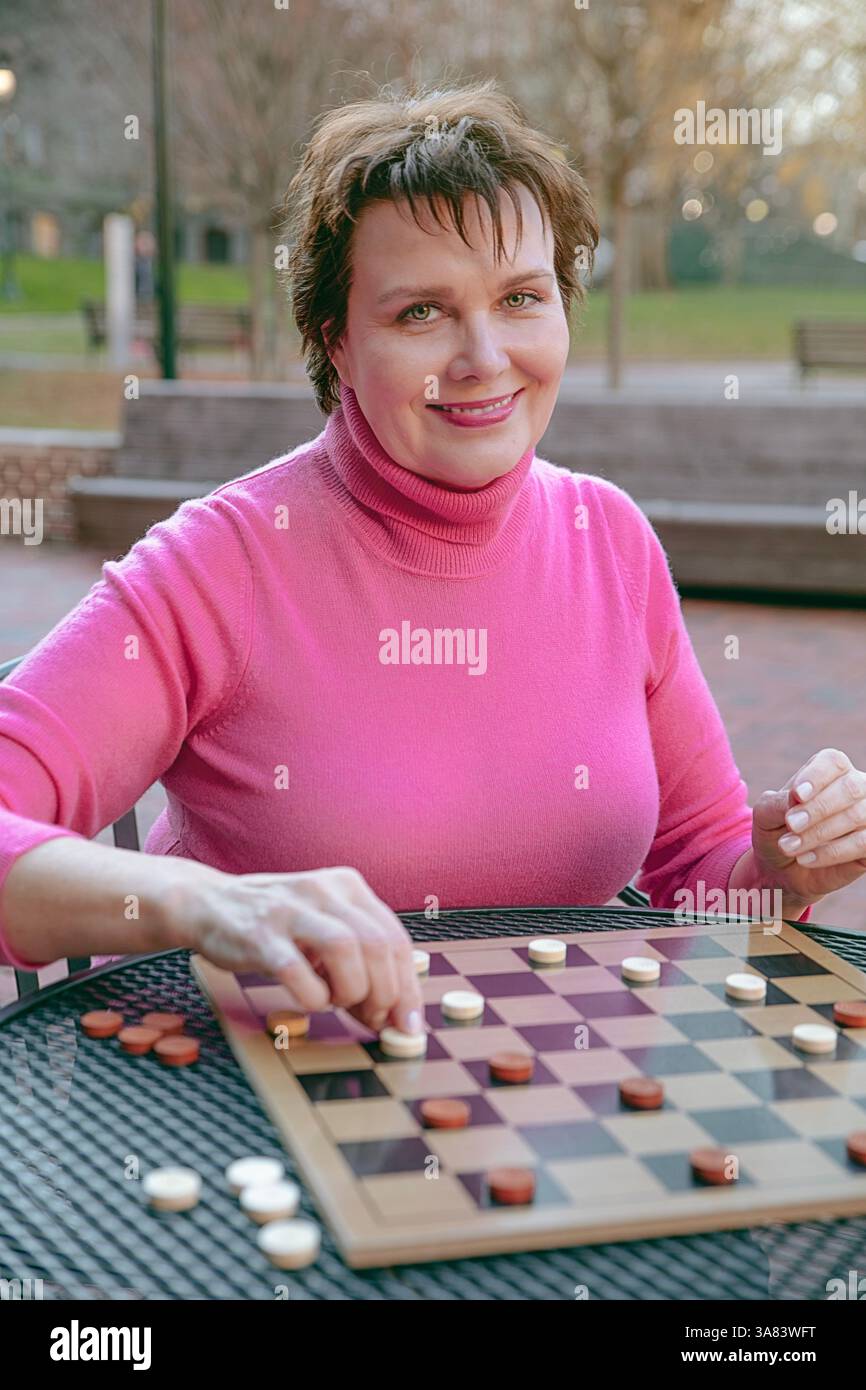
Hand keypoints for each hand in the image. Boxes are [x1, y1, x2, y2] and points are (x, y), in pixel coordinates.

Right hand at [161, 864, 423, 1035]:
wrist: (207, 904)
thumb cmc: (275, 925)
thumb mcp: (323, 929)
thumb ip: (359, 962)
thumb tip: (391, 1016)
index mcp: (347, 886)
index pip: (395, 938)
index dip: (408, 987)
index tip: (408, 1024)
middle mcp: (324, 891)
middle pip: (378, 944)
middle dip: (385, 994)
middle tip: (372, 1019)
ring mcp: (291, 910)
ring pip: (345, 949)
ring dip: (351, 991)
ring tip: (336, 1002)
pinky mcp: (259, 935)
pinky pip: (297, 971)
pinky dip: (312, 996)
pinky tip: (308, 1000)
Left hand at [750, 749, 865, 910]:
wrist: (782, 868)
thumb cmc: (776, 831)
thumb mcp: (766, 815)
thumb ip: (778, 802)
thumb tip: (797, 797)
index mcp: (828, 772)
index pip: (833, 762)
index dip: (817, 777)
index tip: (797, 795)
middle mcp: (855, 788)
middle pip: (849, 787)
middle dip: (818, 808)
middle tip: (791, 825)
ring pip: (857, 816)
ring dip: (819, 833)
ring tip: (789, 847)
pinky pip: (863, 843)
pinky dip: (831, 852)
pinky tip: (805, 859)